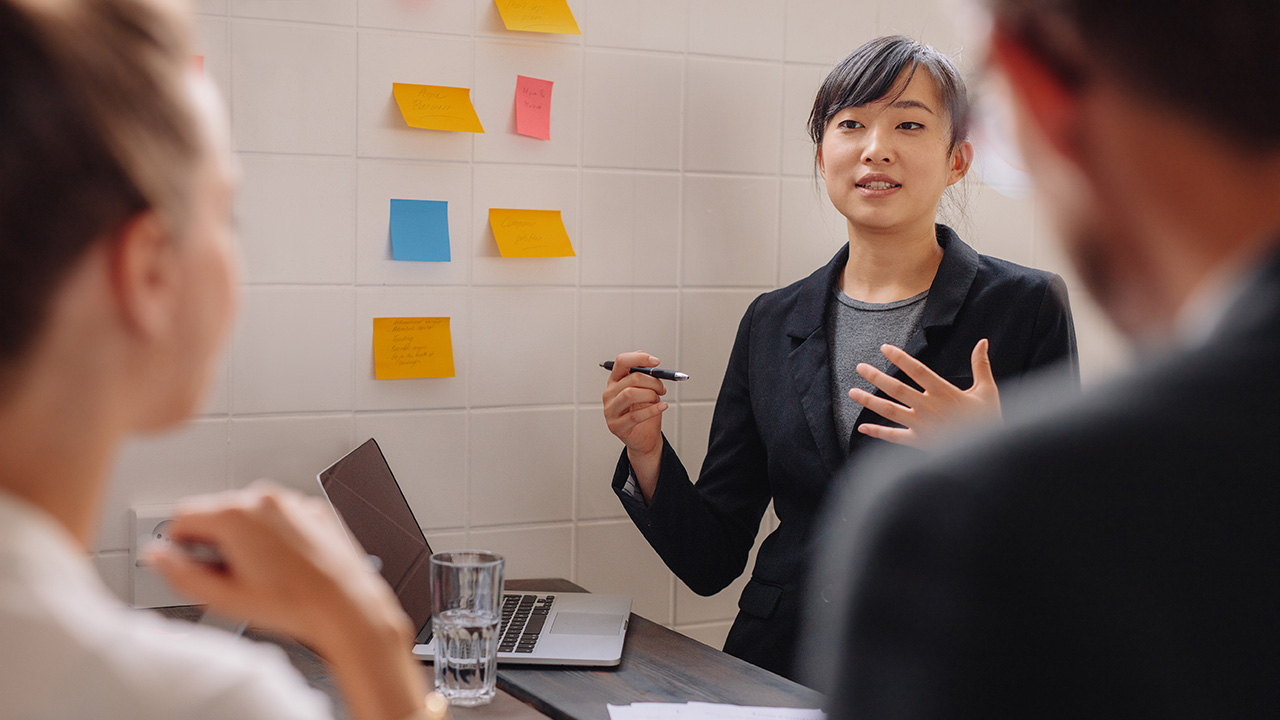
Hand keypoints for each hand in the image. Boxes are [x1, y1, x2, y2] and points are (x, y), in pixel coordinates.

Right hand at [149, 484, 426, 719]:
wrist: (346, 604)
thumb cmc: (293, 604)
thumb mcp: (223, 598)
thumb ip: (179, 574)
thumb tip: (157, 556)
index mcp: (235, 514)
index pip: (182, 515)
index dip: (180, 543)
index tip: (189, 561)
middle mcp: (263, 499)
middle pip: (216, 511)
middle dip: (213, 539)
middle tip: (228, 574)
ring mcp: (292, 501)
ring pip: (249, 511)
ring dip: (245, 535)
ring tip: (260, 571)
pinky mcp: (314, 508)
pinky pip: (280, 515)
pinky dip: (275, 533)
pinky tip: (285, 562)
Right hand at [601, 350, 669, 499]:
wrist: (644, 438)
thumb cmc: (644, 412)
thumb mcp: (645, 390)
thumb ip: (645, 375)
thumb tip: (651, 361)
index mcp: (614, 381)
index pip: (622, 362)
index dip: (639, 358)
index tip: (656, 361)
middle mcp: (609, 394)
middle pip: (631, 379)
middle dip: (653, 381)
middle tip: (663, 388)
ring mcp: (610, 410)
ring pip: (631, 394)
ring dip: (651, 395)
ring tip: (658, 400)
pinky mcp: (616, 426)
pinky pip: (636, 415)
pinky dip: (653, 410)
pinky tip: (663, 407)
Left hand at [848, 339, 1000, 447]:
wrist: (990, 453)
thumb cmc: (989, 420)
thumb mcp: (987, 391)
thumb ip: (981, 365)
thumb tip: (982, 341)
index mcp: (944, 391)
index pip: (917, 370)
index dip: (900, 357)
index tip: (884, 348)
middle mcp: (929, 407)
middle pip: (896, 389)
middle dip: (876, 377)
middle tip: (860, 368)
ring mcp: (923, 425)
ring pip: (890, 411)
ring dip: (869, 401)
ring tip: (852, 392)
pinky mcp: (920, 442)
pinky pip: (895, 437)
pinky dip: (878, 432)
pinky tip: (862, 427)